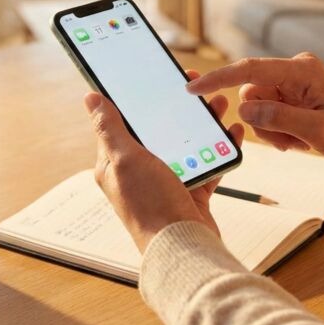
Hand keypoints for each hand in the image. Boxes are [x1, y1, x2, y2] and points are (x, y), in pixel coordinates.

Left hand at [84, 70, 244, 252]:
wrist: (183, 247)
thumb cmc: (150, 206)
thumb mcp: (125, 159)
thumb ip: (110, 128)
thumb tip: (90, 98)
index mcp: (115, 163)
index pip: (123, 122)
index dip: (138, 98)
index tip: (156, 77)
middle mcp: (139, 172)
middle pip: (160, 129)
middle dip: (178, 107)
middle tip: (195, 86)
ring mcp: (166, 182)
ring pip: (186, 143)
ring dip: (204, 123)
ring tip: (219, 103)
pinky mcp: (191, 193)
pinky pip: (207, 164)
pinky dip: (220, 147)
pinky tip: (232, 132)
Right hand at [186, 53, 323, 169]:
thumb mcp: (318, 132)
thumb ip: (278, 118)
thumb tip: (244, 110)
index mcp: (302, 70)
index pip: (249, 70)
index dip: (219, 78)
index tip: (193, 88)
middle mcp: (295, 71)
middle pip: (252, 95)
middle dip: (264, 123)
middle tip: (289, 142)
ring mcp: (294, 83)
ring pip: (259, 108)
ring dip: (273, 131)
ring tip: (300, 142)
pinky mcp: (295, 96)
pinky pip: (271, 114)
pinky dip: (280, 131)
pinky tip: (301, 140)